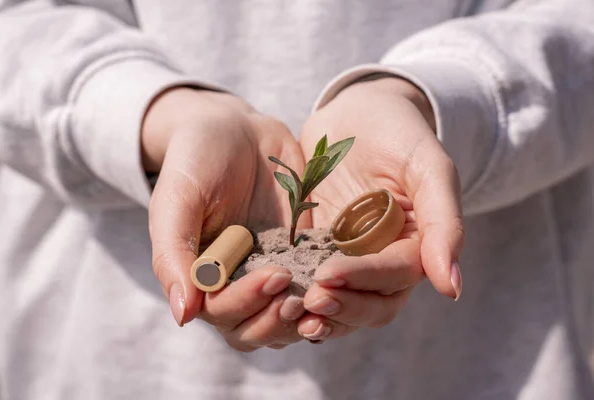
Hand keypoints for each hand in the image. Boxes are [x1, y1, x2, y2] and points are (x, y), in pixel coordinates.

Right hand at [143, 88, 308, 348]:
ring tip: (325, 295)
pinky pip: (316, 284)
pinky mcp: (302, 255)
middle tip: (300, 295)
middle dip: (278, 318)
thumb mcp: (178, 199)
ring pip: (287, 317)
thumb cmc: (196, 161)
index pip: (222, 313)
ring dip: (305, 315)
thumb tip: (183, 315)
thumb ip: (172, 254)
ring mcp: (272, 270)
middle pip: (256, 327)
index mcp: (203, 278)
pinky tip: (346, 281)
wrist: (236, 130)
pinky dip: (330, 291)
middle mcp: (236, 282)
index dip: (247, 303)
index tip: (275, 275)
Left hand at [296, 78, 463, 340]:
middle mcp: (384, 260)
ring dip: (320, 314)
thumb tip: (452, 290)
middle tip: (309, 300)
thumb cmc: (399, 133)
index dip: (365, 279)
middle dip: (342, 306)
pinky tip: (273, 299)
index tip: (329, 274)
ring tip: (288, 311)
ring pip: (341, 303)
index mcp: (416, 246)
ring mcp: (349, 258)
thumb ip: (444, 223)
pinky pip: (310, 282)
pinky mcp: (316, 250)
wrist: (357, 112)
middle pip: (371, 304)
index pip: (395, 276)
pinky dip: (297, 298)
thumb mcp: (428, 167)